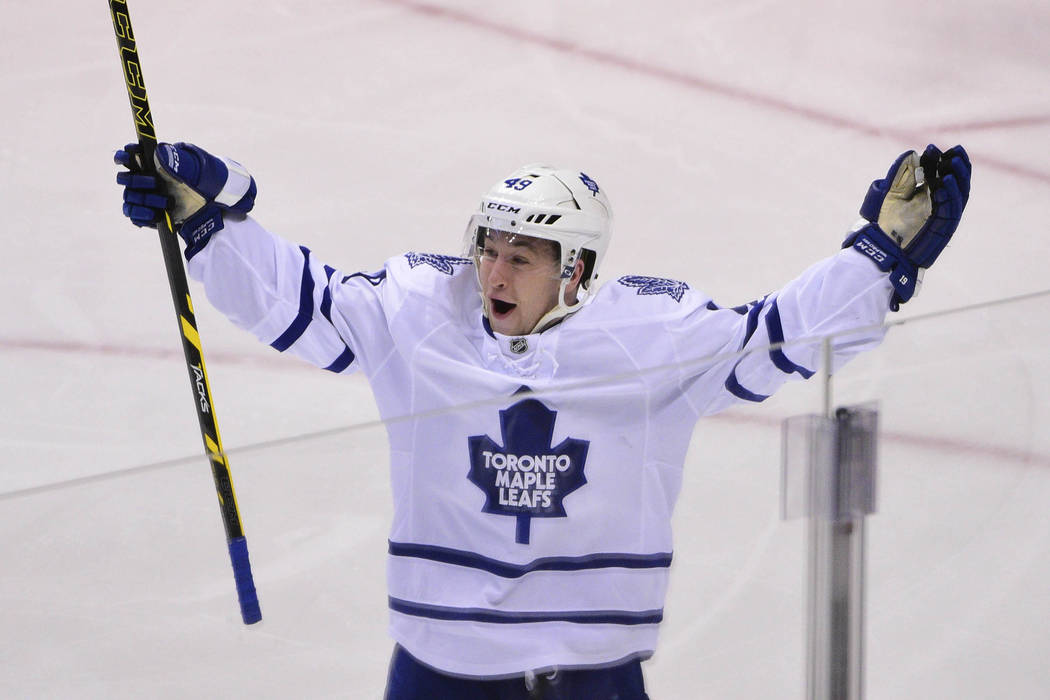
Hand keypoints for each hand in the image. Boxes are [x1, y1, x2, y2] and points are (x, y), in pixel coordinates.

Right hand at [115, 142, 256, 258]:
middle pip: (125, 178)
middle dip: (136, 181)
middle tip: (153, 183)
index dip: (125, 156)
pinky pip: (134, 216)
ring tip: (164, 203)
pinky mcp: (148, 214)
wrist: (213, 205)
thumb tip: (158, 153)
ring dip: (143, 200)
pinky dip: (142, 216)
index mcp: (153, 162)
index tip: (128, 157)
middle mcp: (145, 178)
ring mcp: (145, 196)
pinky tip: (157, 215)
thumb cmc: (205, 181)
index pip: (129, 155)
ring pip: (129, 198)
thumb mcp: (195, 169)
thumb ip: (177, 161)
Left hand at [843, 144, 970, 308]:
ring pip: (959, 193)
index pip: (938, 172)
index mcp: (926, 193)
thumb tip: (912, 153)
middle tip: (955, 151)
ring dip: (958, 177)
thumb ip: (901, 175)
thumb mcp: (890, 193)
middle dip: (957, 165)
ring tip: (953, 161)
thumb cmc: (883, 222)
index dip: (939, 160)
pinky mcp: (944, 227)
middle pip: (955, 181)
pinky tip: (945, 180)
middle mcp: (937, 202)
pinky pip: (953, 209)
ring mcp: (943, 215)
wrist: (881, 248)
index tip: (934, 148)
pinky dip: (951, 194)